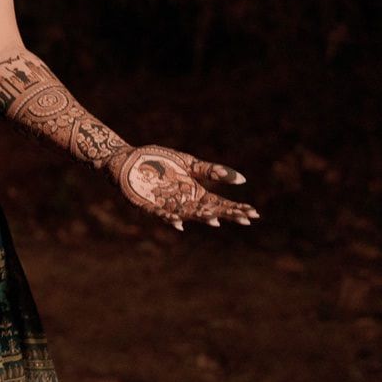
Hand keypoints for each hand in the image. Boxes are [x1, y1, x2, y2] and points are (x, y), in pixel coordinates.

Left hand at [109, 145, 258, 230]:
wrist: (128, 158)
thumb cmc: (159, 160)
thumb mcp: (189, 163)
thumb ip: (212, 171)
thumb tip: (243, 180)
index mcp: (194, 192)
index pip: (219, 203)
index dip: (235, 208)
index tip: (253, 213)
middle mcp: (183, 202)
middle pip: (207, 211)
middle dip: (225, 215)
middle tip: (243, 219)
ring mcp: (165, 204)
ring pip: (186, 215)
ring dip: (200, 218)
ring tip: (215, 220)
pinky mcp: (146, 204)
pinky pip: (159, 214)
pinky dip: (169, 218)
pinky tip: (179, 223)